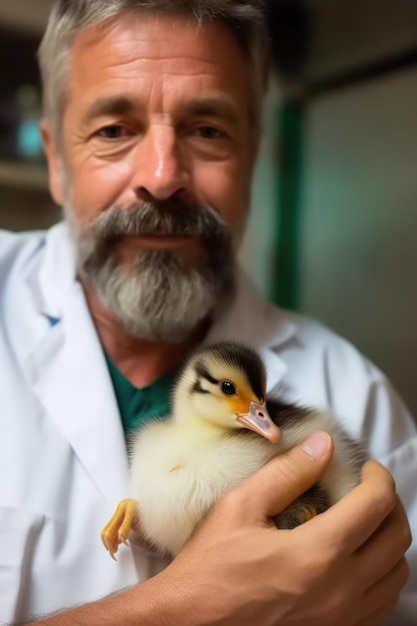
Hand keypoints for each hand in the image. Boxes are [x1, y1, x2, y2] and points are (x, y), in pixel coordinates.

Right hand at [158, 432, 410, 625]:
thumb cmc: (211, 566)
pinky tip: (357, 561)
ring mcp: (343, 619)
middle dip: (388, 504)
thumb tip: (323, 444)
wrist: (193, 624)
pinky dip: (381, 575)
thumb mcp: (240, 507)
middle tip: (367, 489)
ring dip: (389, 540)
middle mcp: (341, 590)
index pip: (376, 504)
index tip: (366, 468)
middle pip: (397, 538)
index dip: (378, 477)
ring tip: (364, 523)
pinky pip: (382, 604)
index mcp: (317, 553)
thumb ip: (286, 472)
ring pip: (397, 574)